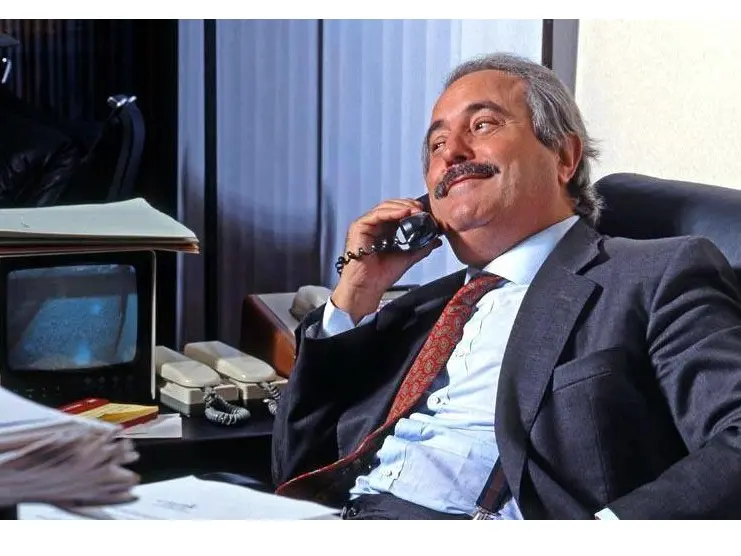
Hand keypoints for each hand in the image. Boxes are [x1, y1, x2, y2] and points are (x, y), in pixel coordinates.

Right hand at [332, 198, 442, 322]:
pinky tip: (404, 212)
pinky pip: (376, 215)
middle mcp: (374, 226)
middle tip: (422, 209)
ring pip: (384, 207)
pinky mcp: (358, 227)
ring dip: (402, 206)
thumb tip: (436, 240)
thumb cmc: (381, 276)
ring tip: (415, 210)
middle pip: (391, 206)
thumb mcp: (408, 257)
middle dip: (408, 205)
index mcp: (384, 231)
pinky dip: (391, 212)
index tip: (425, 212)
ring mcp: (366, 225)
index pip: (398, 212)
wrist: (368, 288)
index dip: (411, 209)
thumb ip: (422, 247)